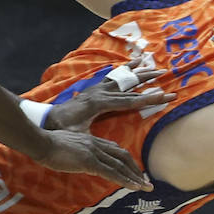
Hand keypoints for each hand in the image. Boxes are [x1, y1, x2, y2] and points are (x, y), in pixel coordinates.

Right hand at [38, 128, 152, 189]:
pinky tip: (134, 187)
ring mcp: (93, 152)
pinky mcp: (89, 161)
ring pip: (120, 165)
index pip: (115, 150)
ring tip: (146, 187)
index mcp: (92, 140)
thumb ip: (79, 153)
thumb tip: (83, 163)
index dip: (127, 161)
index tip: (135, 171)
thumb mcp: (68, 147)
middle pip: (123, 156)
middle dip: (136, 169)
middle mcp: (96, 144)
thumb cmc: (48, 146)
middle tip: (147, 181)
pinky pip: (111, 172)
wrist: (40, 142)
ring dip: (135, 177)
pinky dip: (124, 180)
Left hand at [45, 58, 174, 130]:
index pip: (131, 100)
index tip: (167, 95)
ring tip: (150, 64)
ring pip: (121, 77)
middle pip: (130, 85)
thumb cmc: (63, 130)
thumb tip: (112, 149)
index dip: (150, 99)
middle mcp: (100, 92)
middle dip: (148, 80)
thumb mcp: (80, 136)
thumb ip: (97, 140)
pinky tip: (130, 65)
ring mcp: (96, 89)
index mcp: (101, 103)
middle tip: (165, 74)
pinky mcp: (93, 89)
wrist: (47, 119)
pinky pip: (112, 77)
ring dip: (136, 71)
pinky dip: (123, 70)